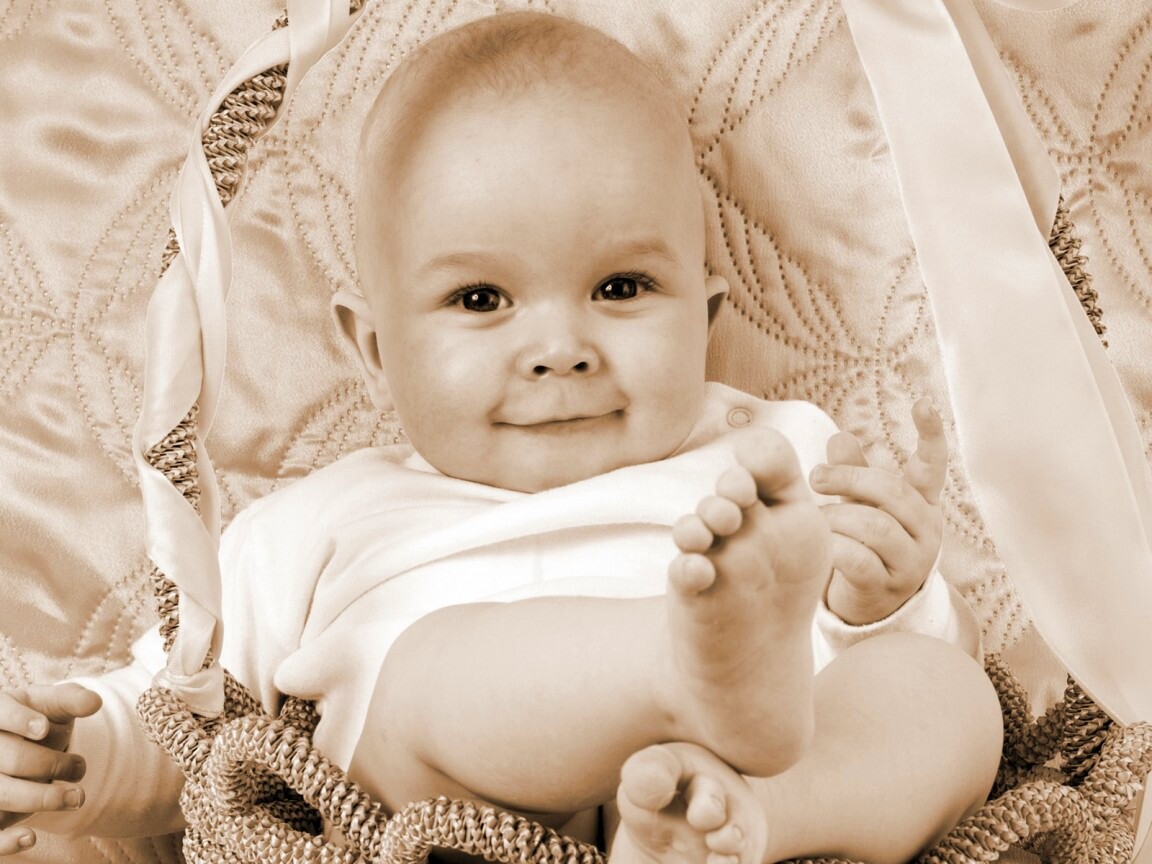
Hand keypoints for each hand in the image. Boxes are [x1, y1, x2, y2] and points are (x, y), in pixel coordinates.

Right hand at [0, 684, 101, 854]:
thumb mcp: (51, 705)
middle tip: (80, 768)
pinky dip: (4, 841)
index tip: (43, 729)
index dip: (20, 721)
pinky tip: (30, 838)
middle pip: (11, 758)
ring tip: (77, 797)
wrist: (22, 746)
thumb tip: (94, 702)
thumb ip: (71, 700)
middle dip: (51, 765)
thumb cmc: (37, 721)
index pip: (2, 713)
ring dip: (41, 798)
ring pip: (2, 793)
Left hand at [808, 398, 946, 625]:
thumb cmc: (866, 544)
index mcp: (922, 502)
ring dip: (836, 517)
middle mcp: (926, 529)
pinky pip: (860, 561)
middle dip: (849, 478)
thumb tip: (839, 436)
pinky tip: (819, 546)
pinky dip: (835, 549)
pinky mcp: (888, 587)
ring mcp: (912, 561)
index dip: (931, 435)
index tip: (923, 402)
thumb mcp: (861, 505)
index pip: (933, 465)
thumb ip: (854, 473)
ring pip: (876, 527)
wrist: (871, 608)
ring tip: (814, 519)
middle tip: (815, 477)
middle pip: (893, 492)